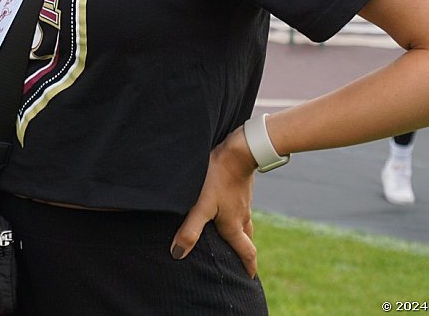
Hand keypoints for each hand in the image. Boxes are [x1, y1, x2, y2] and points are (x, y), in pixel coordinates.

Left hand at [171, 127, 258, 277]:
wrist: (239, 151)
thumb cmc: (218, 179)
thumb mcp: (201, 206)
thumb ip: (190, 230)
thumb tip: (177, 254)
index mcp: (234, 226)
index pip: (246, 252)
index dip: (248, 267)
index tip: (250, 278)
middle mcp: (242, 216)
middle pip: (246, 240)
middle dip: (244, 253)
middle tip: (242, 261)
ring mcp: (244, 201)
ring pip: (245, 223)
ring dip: (241, 234)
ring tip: (234, 237)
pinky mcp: (242, 188)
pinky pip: (241, 208)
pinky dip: (237, 216)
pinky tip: (228, 208)